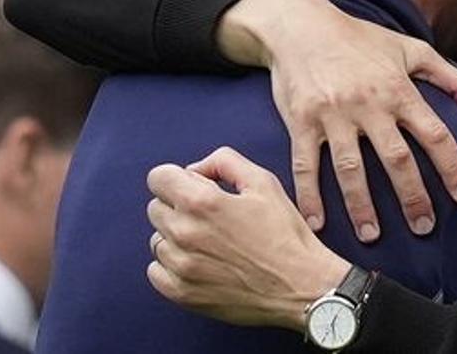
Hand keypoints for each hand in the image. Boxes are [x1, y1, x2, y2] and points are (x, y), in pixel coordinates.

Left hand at [146, 147, 351, 331]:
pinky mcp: (181, 293)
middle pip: (155, 207)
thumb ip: (225, 162)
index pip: (158, 178)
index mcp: (202, 202)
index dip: (178, 178)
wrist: (301, 285)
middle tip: (212, 217)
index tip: (194, 188)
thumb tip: (195, 169)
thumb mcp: (265, 183)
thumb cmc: (286, 234)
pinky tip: (202, 263)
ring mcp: (180, 266)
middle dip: (178, 205)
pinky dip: (173, 265)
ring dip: (177, 236)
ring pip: (157, 239)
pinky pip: (155, 270)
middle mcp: (184, 233)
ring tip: (212, 243)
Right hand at [217, 0, 456, 240]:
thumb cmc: (361, 40)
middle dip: (412, 196)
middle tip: (424, 227)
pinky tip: (317, 224)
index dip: (452, 167)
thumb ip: (454, 80)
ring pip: (350, 169)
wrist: (300, 25)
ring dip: (362, 206)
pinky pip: (305, 165)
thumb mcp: (412, 50)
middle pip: (396, 159)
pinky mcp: (301, 122)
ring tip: (373, 236)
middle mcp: (369, 104)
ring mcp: (333, 115)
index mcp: (399, 90)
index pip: (435, 135)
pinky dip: (310, 196)